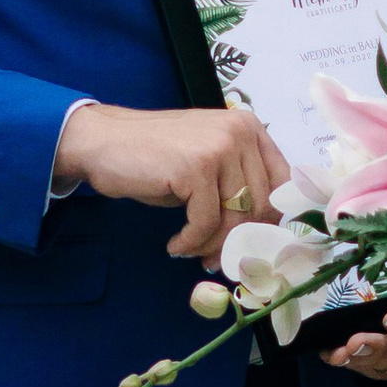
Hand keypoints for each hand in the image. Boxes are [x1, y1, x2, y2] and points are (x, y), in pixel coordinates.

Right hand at [53, 102, 287, 261]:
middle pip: (259, 206)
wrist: (104, 142)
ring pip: (234, 218)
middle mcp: (240, 133)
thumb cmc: (156, 157)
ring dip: (213, 245)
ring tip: (193, 251)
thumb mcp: (207, 161)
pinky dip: (190, 242)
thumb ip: (238, 182)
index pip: (282, 184)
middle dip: (239, 240)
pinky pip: (205, 224)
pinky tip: (176, 243)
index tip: (249, 244)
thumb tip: (264, 233)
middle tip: (216, 258)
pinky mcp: (195, 169)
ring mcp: (218, 148)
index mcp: (250, 128)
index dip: (268, 220)